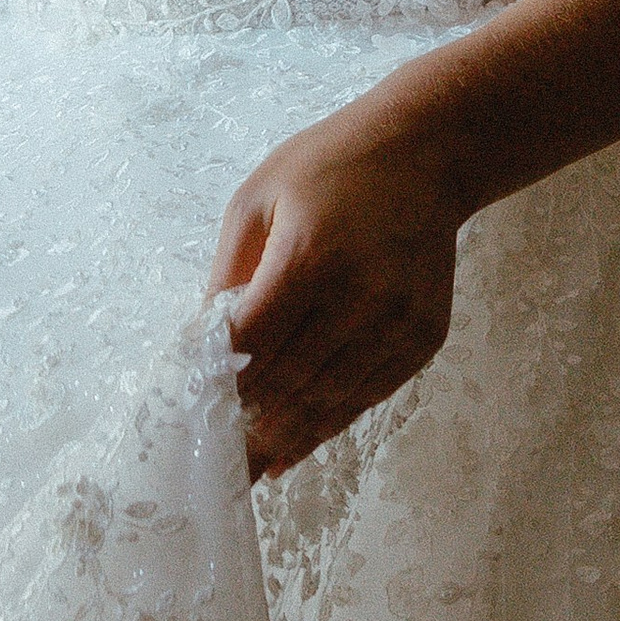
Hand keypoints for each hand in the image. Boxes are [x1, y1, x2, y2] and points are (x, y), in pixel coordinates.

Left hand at [210, 109, 462, 481]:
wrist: (427, 155)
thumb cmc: (329, 167)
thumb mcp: (258, 197)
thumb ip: (228, 271)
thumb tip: (201, 340)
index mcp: (310, 255)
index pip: (254, 340)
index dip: (222, 377)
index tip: (193, 403)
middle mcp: (360, 297)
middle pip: (290, 380)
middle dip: (247, 419)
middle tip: (213, 450)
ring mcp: (398, 323)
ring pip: (329, 400)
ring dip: (285, 436)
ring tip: (248, 465)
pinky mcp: (423, 338)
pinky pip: (367, 396)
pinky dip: (327, 425)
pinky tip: (293, 448)